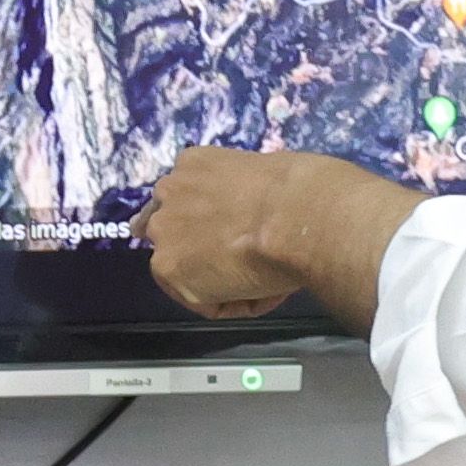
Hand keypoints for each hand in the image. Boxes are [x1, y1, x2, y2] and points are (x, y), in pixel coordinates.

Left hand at [141, 146, 420, 325]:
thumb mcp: (269, 173)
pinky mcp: (171, 271)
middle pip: (179, 233)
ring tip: (268, 277)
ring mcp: (163, 233)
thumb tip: (259, 209)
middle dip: (211, 251)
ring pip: (191, 270)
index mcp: (192, 162)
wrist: (298, 216)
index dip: (217, 223)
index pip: (189, 199)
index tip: (246, 235)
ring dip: (225, 281)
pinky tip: (265, 289)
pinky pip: (207, 300)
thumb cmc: (302, 189)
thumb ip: (247, 191)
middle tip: (253, 261)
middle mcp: (167, 192)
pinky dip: (237, 303)